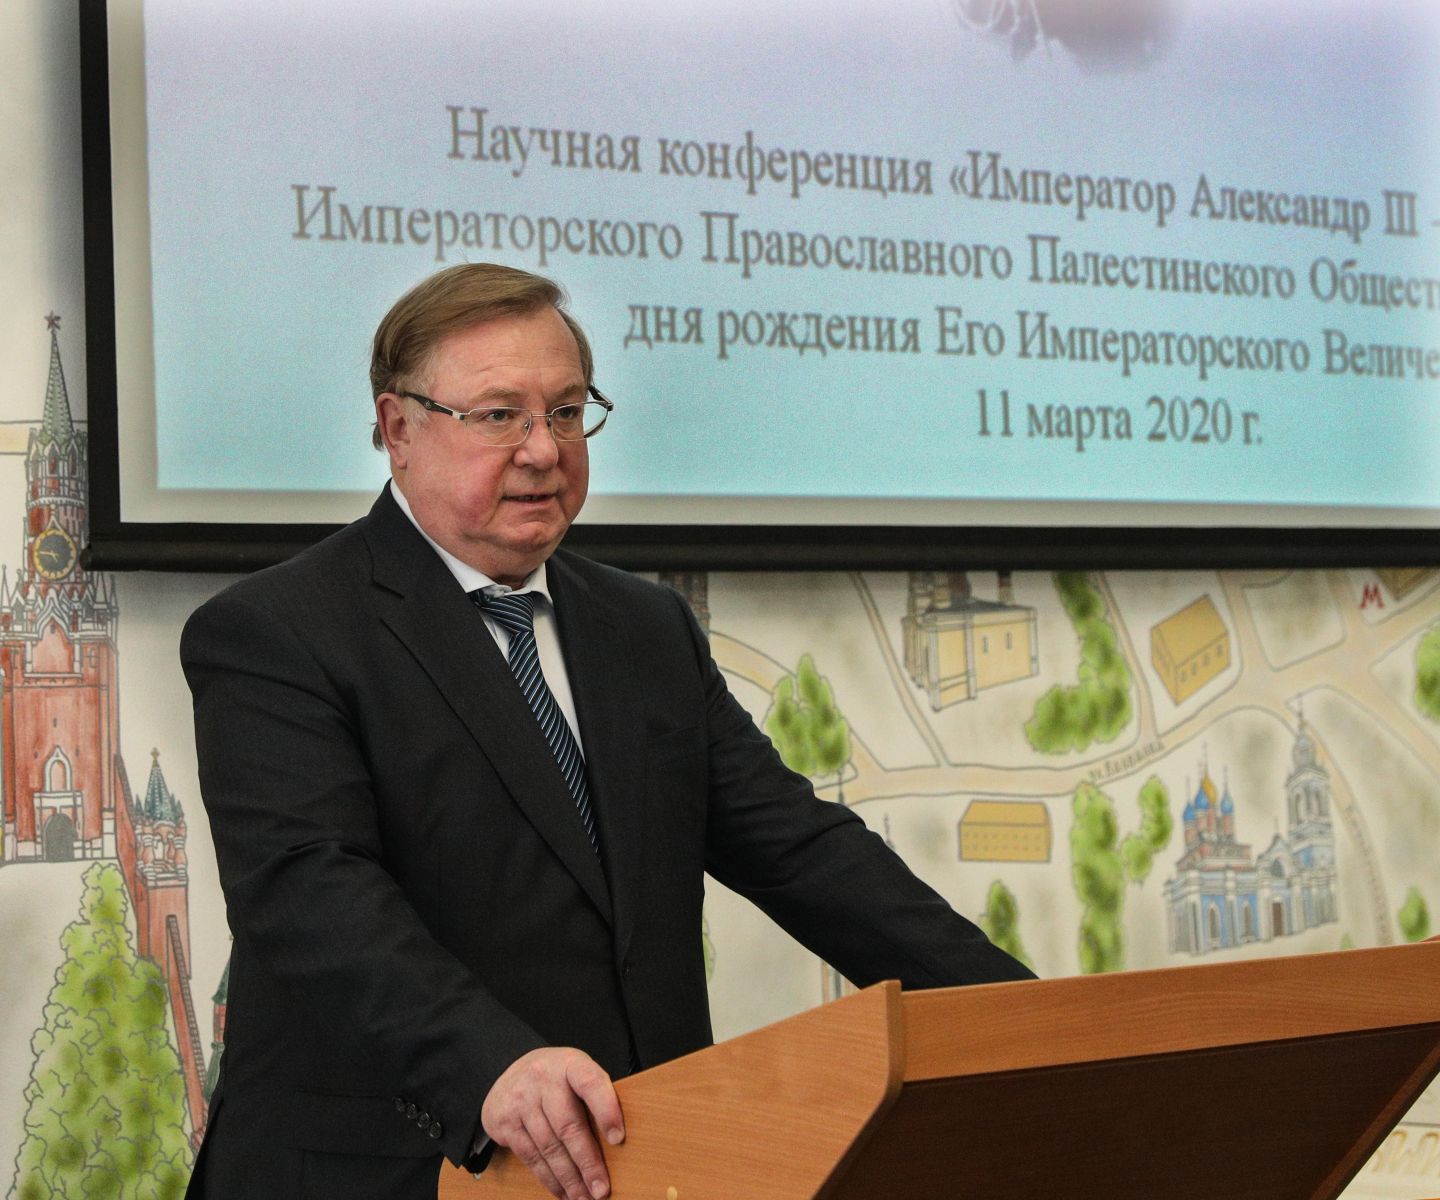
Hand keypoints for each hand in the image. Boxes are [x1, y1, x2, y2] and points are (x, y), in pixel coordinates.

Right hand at [481, 1047, 624, 1199]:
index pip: (590, 1083)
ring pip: (548, 1147)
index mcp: (569, 1063)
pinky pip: (530, 1156)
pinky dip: (548, 1178)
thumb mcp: (576, 1073)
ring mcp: (521, 1100)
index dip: (606, 1110)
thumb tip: (615, 1144)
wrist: (509, 1069)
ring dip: (569, 1178)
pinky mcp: (504, 1121)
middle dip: (587, 1163)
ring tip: (584, 1197)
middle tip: (600, 1189)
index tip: (618, 1139)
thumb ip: (594, 1098)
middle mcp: (543, 1078)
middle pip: (568, 1125)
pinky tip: (562, 1191)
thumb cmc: (555, 1077)